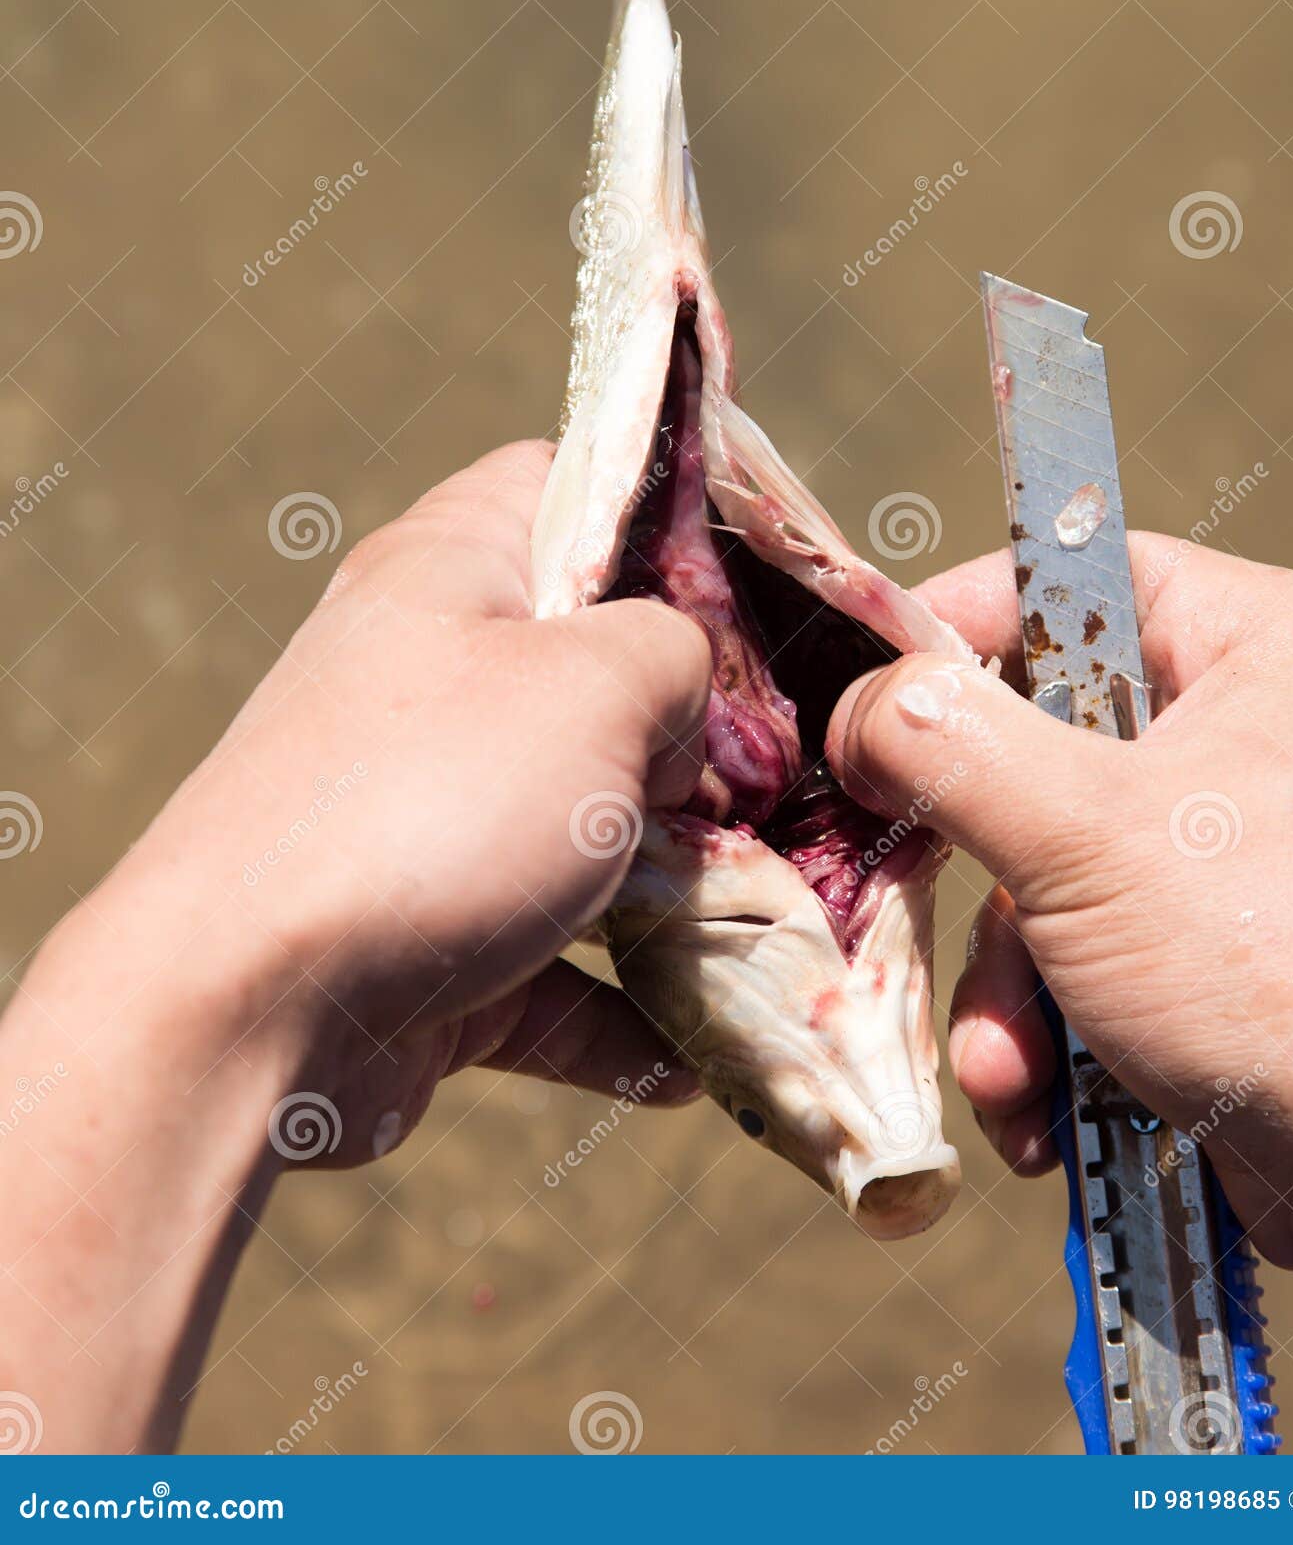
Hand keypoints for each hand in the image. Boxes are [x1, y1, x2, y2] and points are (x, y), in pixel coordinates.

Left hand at [4, 439, 708, 1448]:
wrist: (241, 1012)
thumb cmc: (433, 802)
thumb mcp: (598, 681)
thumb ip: (680, 653)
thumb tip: (686, 707)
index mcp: (455, 573)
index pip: (575, 486)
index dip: (680, 516)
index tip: (777, 584)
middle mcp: (435, 684)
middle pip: (604, 677)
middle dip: (705, 738)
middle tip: (796, 776)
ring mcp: (429, 818)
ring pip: (589, 832)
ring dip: (681, 889)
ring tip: (778, 921)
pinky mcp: (430, 943)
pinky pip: (553, 970)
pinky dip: (620, 1017)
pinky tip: (691, 1060)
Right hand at [826, 538, 1292, 1448]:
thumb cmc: (1272, 967)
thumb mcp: (1080, 833)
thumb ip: (950, 744)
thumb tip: (863, 707)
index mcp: (1259, 641)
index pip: (1072, 576)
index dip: (958, 627)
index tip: (869, 698)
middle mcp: (1250, 723)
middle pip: (1040, 733)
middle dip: (975, 853)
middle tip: (908, 879)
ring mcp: (1229, 838)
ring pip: (1046, 858)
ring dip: (1005, 971)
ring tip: (1011, 1061)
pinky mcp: (1209, 937)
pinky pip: (1083, 939)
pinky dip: (1045, 1017)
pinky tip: (1040, 1096)